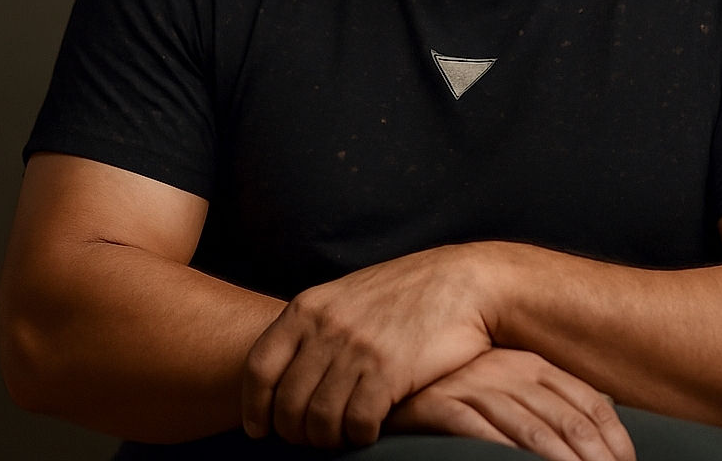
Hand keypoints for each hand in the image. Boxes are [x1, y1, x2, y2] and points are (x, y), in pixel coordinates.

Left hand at [241, 245, 491, 448]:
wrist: (466, 282)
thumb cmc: (410, 291)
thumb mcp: (350, 296)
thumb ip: (318, 327)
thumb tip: (288, 375)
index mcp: (310, 307)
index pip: (259, 367)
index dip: (255, 407)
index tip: (262, 428)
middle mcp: (327, 327)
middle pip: (286, 404)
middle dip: (296, 433)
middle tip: (315, 437)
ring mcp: (357, 349)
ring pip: (318, 422)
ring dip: (329, 439)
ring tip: (345, 434)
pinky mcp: (388, 371)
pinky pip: (356, 425)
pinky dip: (360, 437)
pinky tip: (372, 429)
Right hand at [385, 349, 635, 460]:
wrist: (399, 366)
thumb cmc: (459, 383)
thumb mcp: (509, 379)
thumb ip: (548, 397)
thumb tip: (602, 417)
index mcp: (532, 363)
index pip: (588, 401)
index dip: (614, 438)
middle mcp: (510, 370)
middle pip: (566, 420)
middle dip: (594, 458)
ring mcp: (477, 386)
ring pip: (532, 430)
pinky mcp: (443, 404)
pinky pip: (481, 433)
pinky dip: (505, 455)